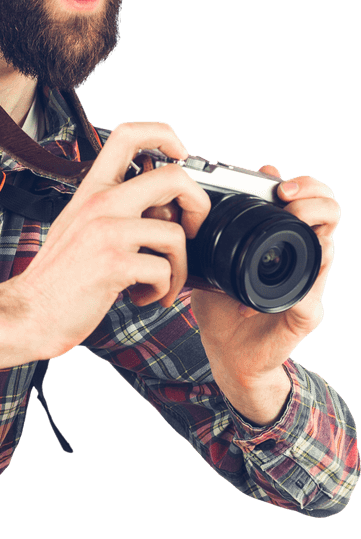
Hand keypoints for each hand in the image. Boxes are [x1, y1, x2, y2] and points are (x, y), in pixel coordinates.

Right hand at [5, 121, 211, 359]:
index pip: (129, 135)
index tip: (179, 156)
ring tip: (160, 282)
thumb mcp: (79, 226)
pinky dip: (161, 290)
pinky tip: (141, 296)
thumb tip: (159, 207)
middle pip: (173, 176)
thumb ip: (113, 208)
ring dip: (179, 266)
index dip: (164, 136)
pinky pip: (163, 270)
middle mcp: (100, 203)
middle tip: (191, 230)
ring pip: (175, 234)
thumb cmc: (57, 278)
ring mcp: (106, 231)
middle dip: (198, 205)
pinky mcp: (113, 263)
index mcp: (91, 190)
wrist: (29, 312)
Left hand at [189, 165, 339, 419]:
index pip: (314, 201)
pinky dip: (293, 287)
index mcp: (286, 241)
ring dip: (311, 234)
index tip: (280, 185)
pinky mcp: (305, 315)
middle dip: (315, 199)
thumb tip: (207, 194)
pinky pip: (310, 297)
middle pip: (331, 215)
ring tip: (289, 225)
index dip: (306, 185)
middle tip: (288, 198)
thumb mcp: (213, 260)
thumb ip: (218, 228)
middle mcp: (305, 258)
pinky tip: (272, 283)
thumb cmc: (221, 305)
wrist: (226, 353)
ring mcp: (309, 286)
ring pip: (327, 250)